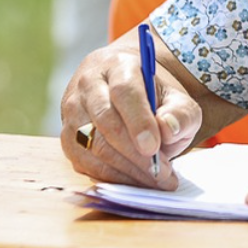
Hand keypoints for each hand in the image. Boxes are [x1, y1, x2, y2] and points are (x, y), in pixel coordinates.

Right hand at [60, 36, 199, 188]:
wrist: (124, 89)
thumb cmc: (154, 97)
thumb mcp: (177, 99)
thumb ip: (180, 113)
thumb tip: (167, 130)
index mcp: (119, 66)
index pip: (124, 92)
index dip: (138, 121)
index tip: (154, 147)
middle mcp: (89, 84)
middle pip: (105, 121)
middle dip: (134, 154)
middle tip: (163, 174)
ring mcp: (72, 110)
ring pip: (91, 145)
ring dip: (125, 170)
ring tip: (155, 181)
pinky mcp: (67, 136)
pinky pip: (84, 162)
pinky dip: (111, 177)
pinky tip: (135, 181)